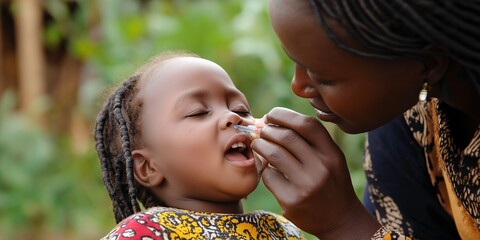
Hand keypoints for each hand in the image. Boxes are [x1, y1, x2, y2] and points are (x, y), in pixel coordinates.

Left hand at [251, 107, 379, 238]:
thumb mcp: (330, 159)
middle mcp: (321, 168)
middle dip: (267, 130)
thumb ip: (307, 141)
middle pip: (286, 137)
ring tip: (258, 145)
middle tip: (261, 132)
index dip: (284, 115)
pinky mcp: (292, 201)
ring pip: (273, 154)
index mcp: (332, 154)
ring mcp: (306, 185)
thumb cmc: (330, 182)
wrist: (340, 220)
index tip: (271, 115)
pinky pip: (269, 176)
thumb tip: (270, 120)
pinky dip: (264, 169)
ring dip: (260, 145)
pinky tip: (269, 170)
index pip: (306, 125)